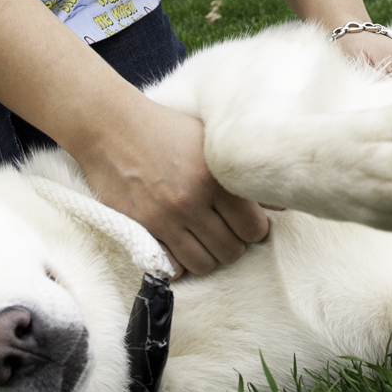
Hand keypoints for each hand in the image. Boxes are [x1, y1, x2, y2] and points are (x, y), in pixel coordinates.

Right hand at [73, 95, 268, 277]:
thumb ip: (242, 170)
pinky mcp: (140, 229)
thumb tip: (279, 203)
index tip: (249, 222)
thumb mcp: (209, 139)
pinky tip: (182, 244)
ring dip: (210, 256)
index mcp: (213, 177)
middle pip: (231, 251)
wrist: (111, 126)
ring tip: (207, 239)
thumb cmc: (166, 128)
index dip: (256, 229)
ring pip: (204, 264)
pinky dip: (182, 261)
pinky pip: (172, 265)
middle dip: (235, 243)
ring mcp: (163, 219)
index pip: (253, 228)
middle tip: (229, 230)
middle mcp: (190, 201)